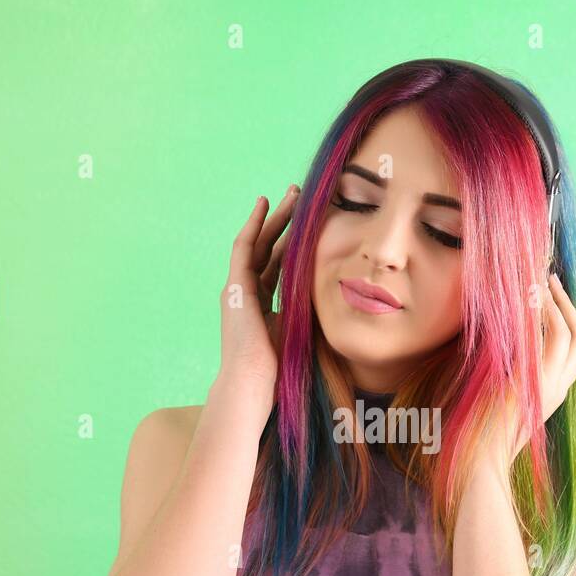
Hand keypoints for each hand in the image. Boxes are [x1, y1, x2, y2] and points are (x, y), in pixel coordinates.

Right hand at [216, 185, 299, 408]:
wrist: (255, 381)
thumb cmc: (280, 367)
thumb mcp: (302, 330)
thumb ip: (311, 311)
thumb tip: (340, 299)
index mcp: (261, 306)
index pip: (276, 266)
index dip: (290, 244)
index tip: (306, 225)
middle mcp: (247, 294)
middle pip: (266, 249)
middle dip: (283, 222)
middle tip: (298, 197)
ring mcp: (238, 289)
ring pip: (257, 242)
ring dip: (273, 217)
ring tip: (289, 194)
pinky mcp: (236, 286)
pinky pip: (244, 247)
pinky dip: (254, 224)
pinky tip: (265, 205)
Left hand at [479, 271, 575, 471]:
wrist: (482, 462)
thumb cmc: (483, 438)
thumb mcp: (502, 405)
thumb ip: (510, 382)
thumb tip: (501, 358)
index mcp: (552, 395)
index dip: (570, 323)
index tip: (554, 300)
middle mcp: (558, 389)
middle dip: (569, 306)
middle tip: (551, 280)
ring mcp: (549, 386)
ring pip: (569, 334)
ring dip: (556, 304)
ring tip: (540, 282)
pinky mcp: (533, 383)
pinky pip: (546, 339)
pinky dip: (540, 314)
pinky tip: (527, 298)